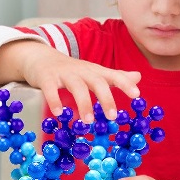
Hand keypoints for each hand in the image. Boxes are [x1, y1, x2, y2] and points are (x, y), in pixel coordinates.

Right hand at [0, 40, 140, 122]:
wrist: (41, 58)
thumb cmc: (73, 71)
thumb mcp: (95, 72)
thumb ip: (116, 76)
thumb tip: (139, 76)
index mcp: (96, 72)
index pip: (114, 75)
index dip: (126, 84)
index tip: (137, 95)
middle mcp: (83, 71)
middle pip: (97, 82)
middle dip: (106, 99)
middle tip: (112, 117)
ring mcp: (65, 74)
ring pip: (77, 87)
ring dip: (84, 104)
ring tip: (88, 121)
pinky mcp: (47, 78)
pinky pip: (51, 89)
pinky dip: (55, 101)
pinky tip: (59, 113)